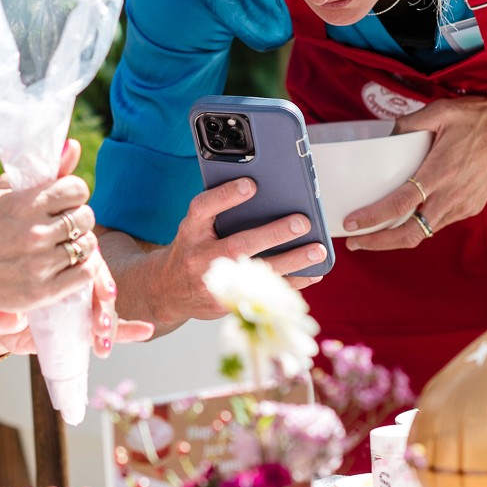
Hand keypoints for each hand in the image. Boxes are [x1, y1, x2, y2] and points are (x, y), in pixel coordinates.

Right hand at [0, 139, 100, 316]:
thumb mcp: (4, 194)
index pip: (77, 189)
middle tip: (66, 225)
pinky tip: (73, 263)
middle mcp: (34, 233)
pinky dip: (85, 267)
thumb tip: (75, 145)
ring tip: (67, 244)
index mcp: (25, 204)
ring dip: (81, 243)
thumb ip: (42, 171)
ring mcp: (39, 263)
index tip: (66, 201)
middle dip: (79, 218)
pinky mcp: (42, 290)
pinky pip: (85, 273)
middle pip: (86, 217)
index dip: (75, 193)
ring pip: (87, 245)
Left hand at [0, 252, 155, 358]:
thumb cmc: (3, 298)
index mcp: (57, 262)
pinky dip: (129, 329)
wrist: (0, 311)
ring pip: (105, 304)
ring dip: (110, 320)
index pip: (82, 261)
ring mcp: (82, 301)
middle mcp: (73, 279)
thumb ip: (3, 314)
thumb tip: (0, 321)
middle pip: (98, 283)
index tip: (99, 292)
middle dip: (103, 304)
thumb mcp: (1, 308)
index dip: (94, 275)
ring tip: (104, 336)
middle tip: (101, 323)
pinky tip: (145, 330)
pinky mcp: (88, 323)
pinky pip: (114, 324)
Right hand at [117, 178, 326, 329]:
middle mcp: (199, 257)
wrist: (169, 290)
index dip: (225, 196)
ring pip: (256, 272)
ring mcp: (213, 283)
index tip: (251, 185)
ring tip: (318, 250)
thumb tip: (265, 195)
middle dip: (272, 234)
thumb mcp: (195, 228)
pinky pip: (265, 293)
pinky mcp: (228, 302)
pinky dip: (293, 283)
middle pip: (237, 245)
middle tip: (301, 222)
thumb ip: (218, 213)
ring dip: (291, 261)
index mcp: (190, 231)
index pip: (203, 209)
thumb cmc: (192, 250)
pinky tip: (312, 272)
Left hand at [343, 96, 486, 251]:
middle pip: (409, 233)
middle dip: (378, 243)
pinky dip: (419, 226)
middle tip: (354, 241)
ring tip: (374, 233)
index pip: (399, 205)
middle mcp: (451, 196)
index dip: (372, 219)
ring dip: (397, 237)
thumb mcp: (441, 111)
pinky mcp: (472, 206)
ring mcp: (464, 205)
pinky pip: (439, 223)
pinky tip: (405, 219)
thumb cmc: (481, 118)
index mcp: (440, 173)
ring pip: (424, 232)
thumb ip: (409, 124)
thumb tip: (386, 135)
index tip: (350, 224)